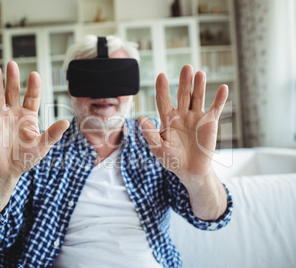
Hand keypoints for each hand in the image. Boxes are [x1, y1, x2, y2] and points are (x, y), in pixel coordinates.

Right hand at [0, 61, 68, 184]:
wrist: (8, 170)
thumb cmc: (26, 157)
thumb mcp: (43, 146)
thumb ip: (53, 134)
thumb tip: (67, 122)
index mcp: (29, 116)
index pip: (32, 97)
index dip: (33, 86)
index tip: (34, 75)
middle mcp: (14, 112)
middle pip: (13, 91)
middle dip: (12, 78)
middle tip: (12, 64)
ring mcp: (0, 117)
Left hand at [139, 65, 227, 183]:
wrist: (190, 170)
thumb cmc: (171, 159)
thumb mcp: (158, 148)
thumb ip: (150, 134)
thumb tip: (140, 119)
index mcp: (167, 119)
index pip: (163, 100)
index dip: (162, 89)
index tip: (161, 76)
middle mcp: (182, 114)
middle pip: (183, 94)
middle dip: (184, 81)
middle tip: (186, 67)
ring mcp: (196, 117)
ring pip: (198, 97)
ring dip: (199, 86)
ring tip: (200, 74)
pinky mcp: (210, 122)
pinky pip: (215, 108)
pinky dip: (220, 99)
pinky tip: (223, 87)